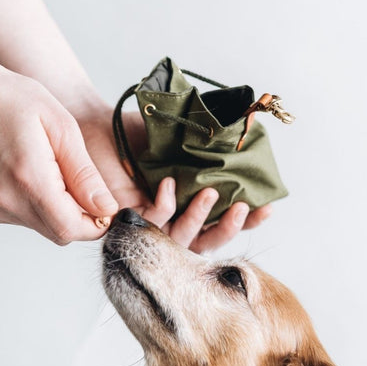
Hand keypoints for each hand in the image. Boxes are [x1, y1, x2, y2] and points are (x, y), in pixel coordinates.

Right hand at [0, 67, 117, 243]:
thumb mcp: (62, 127)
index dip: (97, 223)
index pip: (72, 228)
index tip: (105, 204)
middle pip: (61, 233)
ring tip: (52, 171)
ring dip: (61, 211)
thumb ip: (85, 174)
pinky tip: (32, 176)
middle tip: (80, 182)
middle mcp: (5, 200)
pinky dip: (40, 207)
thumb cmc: (12, 100)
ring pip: (45, 228)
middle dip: (82, 218)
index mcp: (28, 177)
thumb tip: (107, 208)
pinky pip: (27, 220)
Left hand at [74, 106, 271, 252]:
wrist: (98, 124)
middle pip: (205, 241)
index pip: (221, 222)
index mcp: (189, 204)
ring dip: (199, 219)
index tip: (267, 206)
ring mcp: (151, 225)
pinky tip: (168, 184)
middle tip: (241, 208)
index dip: (247, 221)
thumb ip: (208, 148)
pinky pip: (152, 223)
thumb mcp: (181, 139)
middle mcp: (173, 219)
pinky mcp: (128, 221)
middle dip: (228, 229)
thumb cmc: (139, 133)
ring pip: (181, 239)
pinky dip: (164, 205)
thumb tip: (247, 143)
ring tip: (211, 193)